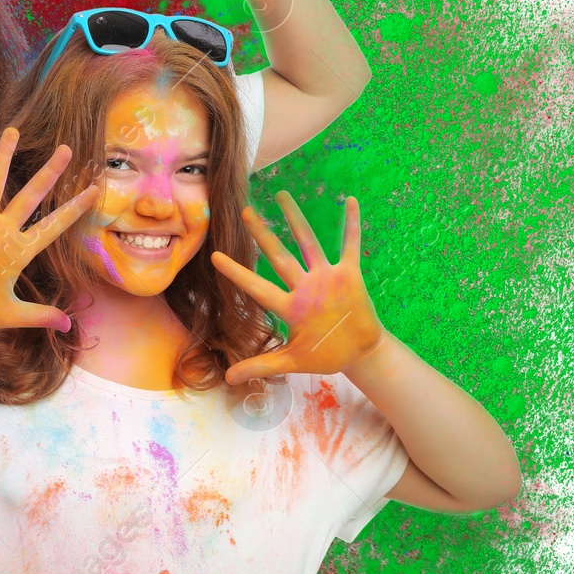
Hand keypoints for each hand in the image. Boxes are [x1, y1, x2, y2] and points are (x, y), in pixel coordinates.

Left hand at [211, 192, 386, 383]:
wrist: (359, 353)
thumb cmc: (324, 355)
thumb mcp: (291, 363)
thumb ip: (261, 365)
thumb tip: (227, 379)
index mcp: (289, 307)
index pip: (257, 287)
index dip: (237, 273)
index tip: (214, 256)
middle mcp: (304, 287)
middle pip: (279, 256)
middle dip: (262, 234)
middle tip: (243, 211)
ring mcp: (326, 278)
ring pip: (308, 242)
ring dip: (295, 219)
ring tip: (281, 194)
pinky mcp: (349, 275)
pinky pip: (349, 245)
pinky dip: (350, 224)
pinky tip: (348, 200)